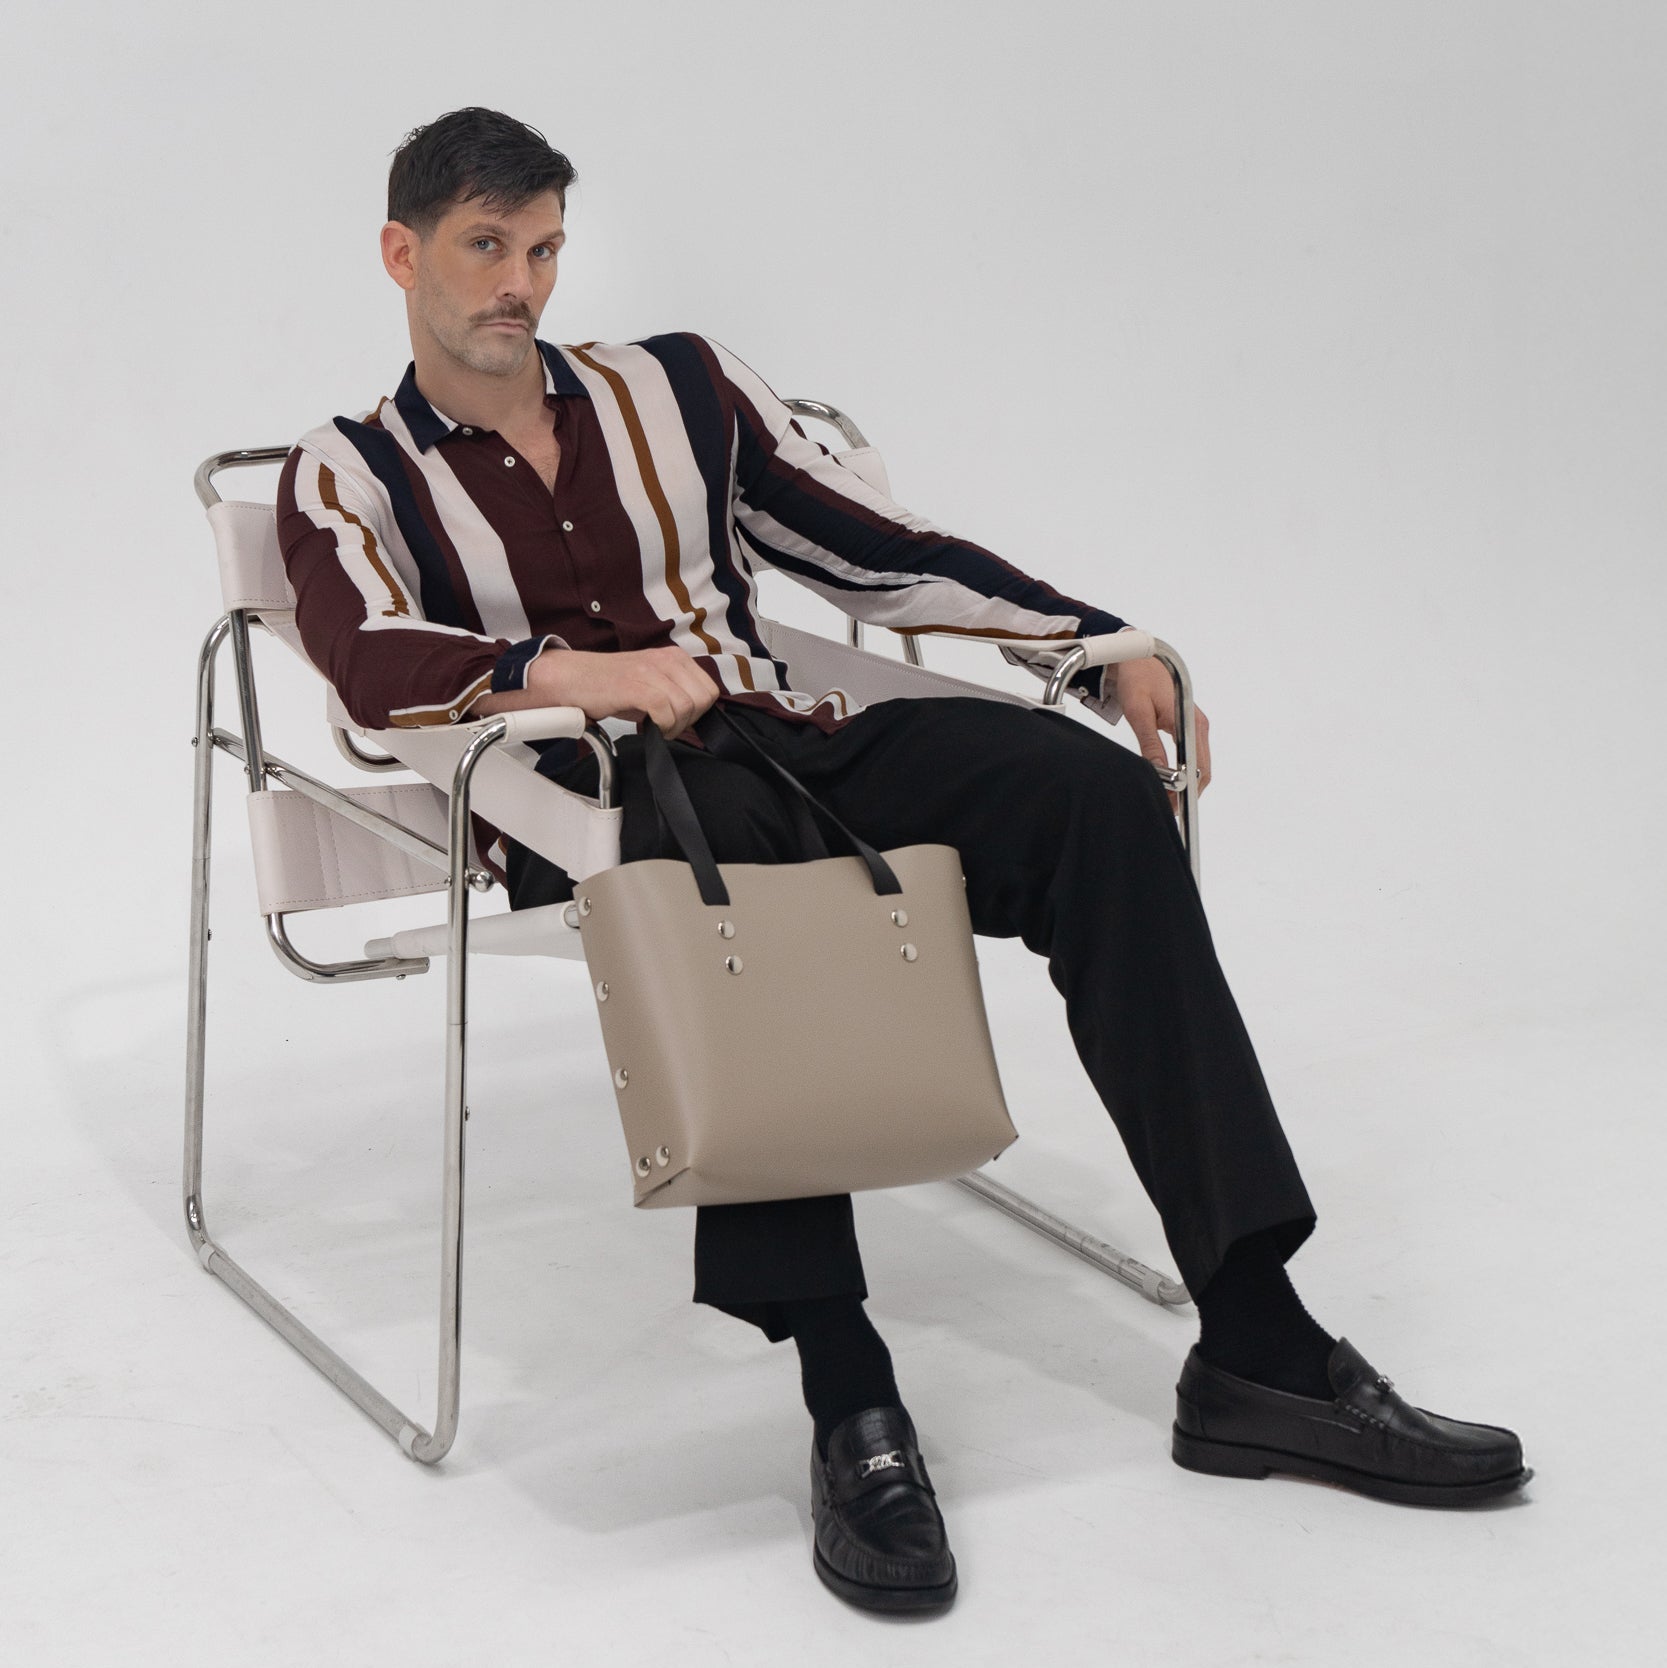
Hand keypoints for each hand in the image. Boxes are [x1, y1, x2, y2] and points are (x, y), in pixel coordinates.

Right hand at [473, 645, 721, 739]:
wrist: (570, 679)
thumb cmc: (608, 686)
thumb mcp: (651, 684)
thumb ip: (675, 693)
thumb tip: (694, 715)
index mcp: (673, 657)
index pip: (710, 689)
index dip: (698, 712)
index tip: (679, 720)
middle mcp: (665, 659)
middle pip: (704, 699)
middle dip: (690, 720)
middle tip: (667, 726)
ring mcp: (651, 670)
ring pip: (687, 706)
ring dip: (674, 726)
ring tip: (655, 727)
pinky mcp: (636, 685)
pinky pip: (666, 710)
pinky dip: (662, 727)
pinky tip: (649, 728)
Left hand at [1112, 656, 1211, 809]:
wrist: (1139, 660)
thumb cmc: (1137, 682)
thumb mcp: (1138, 713)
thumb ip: (1149, 744)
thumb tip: (1158, 772)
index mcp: (1190, 721)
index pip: (1197, 767)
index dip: (1187, 790)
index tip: (1173, 806)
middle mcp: (1200, 726)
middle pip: (1202, 770)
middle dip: (1187, 792)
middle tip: (1166, 808)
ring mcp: (1197, 727)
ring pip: (1199, 765)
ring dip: (1186, 783)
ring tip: (1165, 798)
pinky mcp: (1191, 728)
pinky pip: (1193, 756)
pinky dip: (1184, 772)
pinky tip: (1168, 781)